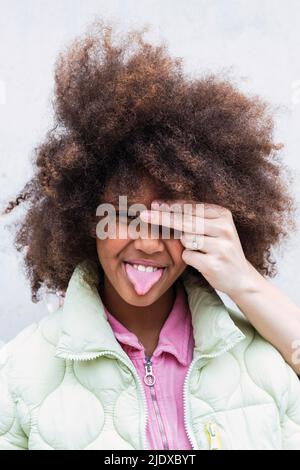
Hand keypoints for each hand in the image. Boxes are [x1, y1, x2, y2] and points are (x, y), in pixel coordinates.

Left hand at [139, 200, 255, 296]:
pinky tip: (204, 262)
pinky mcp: (213, 264)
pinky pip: (188, 256)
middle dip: (162, 218)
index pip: (192, 207)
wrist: (241, 277)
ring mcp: (220, 246)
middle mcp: (223, 228)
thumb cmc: (221, 249)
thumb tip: (161, 206)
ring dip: (187, 245)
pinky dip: (190, 259)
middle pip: (185, 221)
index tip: (154, 205)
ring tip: (203, 251)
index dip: (171, 206)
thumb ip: (193, 218)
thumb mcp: (214, 229)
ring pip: (185, 239)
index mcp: (223, 215)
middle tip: (143, 215)